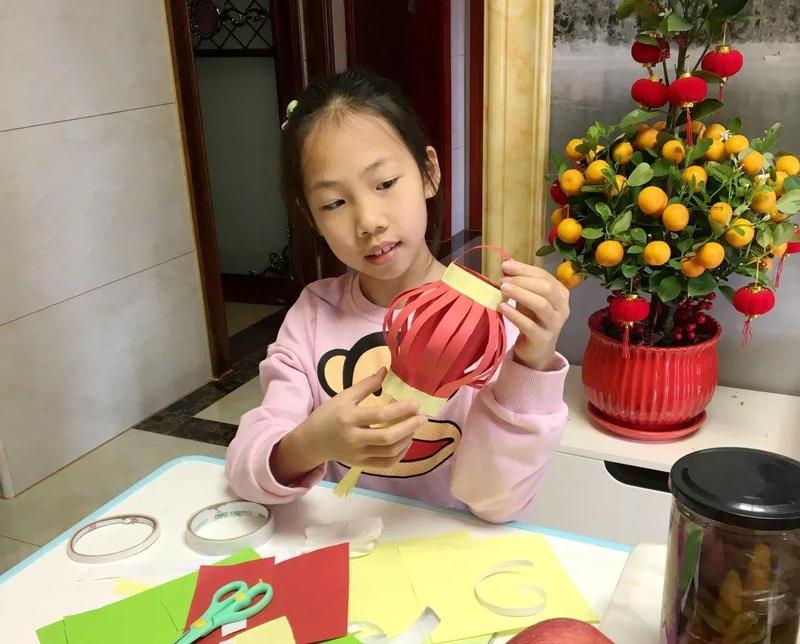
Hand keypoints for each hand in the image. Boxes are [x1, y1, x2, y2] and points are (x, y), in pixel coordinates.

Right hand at [272, 368, 425, 483]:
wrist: (312, 442)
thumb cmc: (328, 415)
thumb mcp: (344, 397)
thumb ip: (366, 385)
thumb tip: (385, 370)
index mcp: (349, 418)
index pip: (379, 415)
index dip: (401, 410)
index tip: (416, 404)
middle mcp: (354, 439)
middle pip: (387, 437)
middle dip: (409, 427)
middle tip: (422, 418)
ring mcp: (358, 455)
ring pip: (389, 452)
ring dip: (406, 439)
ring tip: (414, 427)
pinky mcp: (361, 465)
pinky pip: (386, 464)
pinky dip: (400, 454)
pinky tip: (406, 442)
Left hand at [498, 259, 569, 370]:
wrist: (537, 350)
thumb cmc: (532, 319)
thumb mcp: (527, 298)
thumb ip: (520, 282)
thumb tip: (507, 263)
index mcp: (560, 294)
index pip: (544, 276)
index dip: (524, 269)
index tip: (505, 265)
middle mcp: (562, 308)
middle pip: (546, 288)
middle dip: (523, 281)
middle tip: (503, 280)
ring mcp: (554, 324)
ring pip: (541, 305)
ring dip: (521, 294)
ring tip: (503, 288)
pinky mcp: (543, 339)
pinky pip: (529, 325)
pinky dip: (515, 315)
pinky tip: (503, 308)